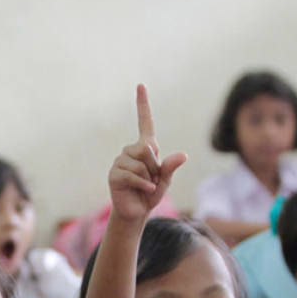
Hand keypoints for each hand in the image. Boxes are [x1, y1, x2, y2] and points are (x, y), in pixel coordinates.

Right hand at [108, 85, 185, 221]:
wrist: (136, 211)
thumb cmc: (152, 193)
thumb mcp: (166, 181)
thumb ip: (171, 168)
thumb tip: (182, 156)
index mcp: (145, 148)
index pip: (144, 122)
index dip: (143, 104)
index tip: (140, 86)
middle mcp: (130, 151)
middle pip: (146, 148)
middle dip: (154, 166)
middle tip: (153, 179)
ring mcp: (120, 162)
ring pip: (140, 163)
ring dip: (149, 178)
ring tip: (145, 186)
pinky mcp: (114, 174)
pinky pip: (133, 175)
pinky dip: (144, 185)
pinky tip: (145, 190)